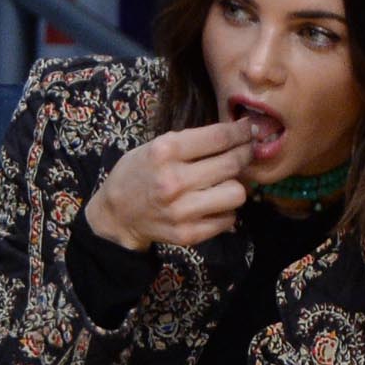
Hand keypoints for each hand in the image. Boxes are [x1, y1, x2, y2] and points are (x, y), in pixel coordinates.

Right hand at [85, 120, 255, 252]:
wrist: (117, 215)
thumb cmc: (139, 173)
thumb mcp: (156, 146)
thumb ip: (192, 141)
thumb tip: (237, 136)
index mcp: (166, 151)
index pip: (220, 137)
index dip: (241, 132)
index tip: (248, 130)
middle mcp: (174, 181)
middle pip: (232, 164)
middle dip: (246, 154)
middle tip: (246, 152)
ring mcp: (181, 211)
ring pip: (236, 194)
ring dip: (236, 186)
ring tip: (225, 183)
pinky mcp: (187, 234)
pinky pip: (227, 220)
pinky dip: (225, 211)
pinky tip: (214, 205)